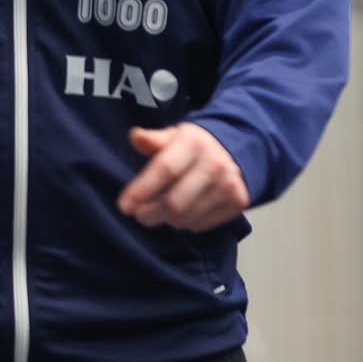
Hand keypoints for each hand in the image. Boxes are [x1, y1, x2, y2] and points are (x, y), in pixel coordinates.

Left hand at [116, 123, 250, 232]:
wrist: (233, 150)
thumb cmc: (193, 146)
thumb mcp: (173, 136)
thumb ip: (153, 140)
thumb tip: (135, 136)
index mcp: (194, 143)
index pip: (165, 170)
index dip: (142, 190)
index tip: (124, 206)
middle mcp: (215, 164)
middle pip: (174, 202)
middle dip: (150, 213)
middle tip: (140, 214)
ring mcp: (229, 184)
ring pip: (186, 218)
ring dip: (167, 219)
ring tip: (162, 210)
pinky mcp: (238, 201)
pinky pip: (201, 225)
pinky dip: (187, 223)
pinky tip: (185, 210)